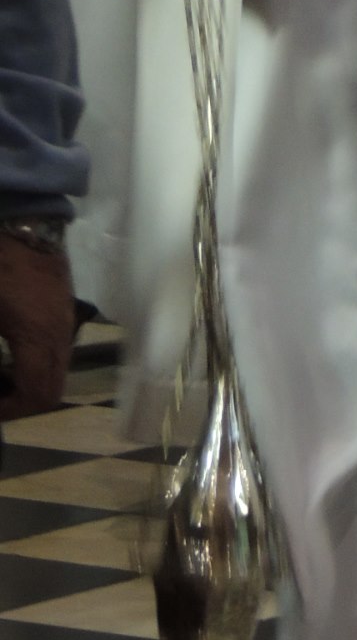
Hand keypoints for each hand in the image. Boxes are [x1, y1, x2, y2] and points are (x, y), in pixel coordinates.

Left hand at [0, 235, 74, 421]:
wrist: (27, 228)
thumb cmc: (1, 271)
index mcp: (37, 337)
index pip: (36, 394)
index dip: (9, 411)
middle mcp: (60, 336)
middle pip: (52, 391)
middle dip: (22, 403)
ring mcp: (66, 323)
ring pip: (58, 373)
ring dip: (32, 385)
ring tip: (3, 379)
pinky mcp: (66, 312)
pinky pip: (59, 353)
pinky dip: (39, 366)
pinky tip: (14, 355)